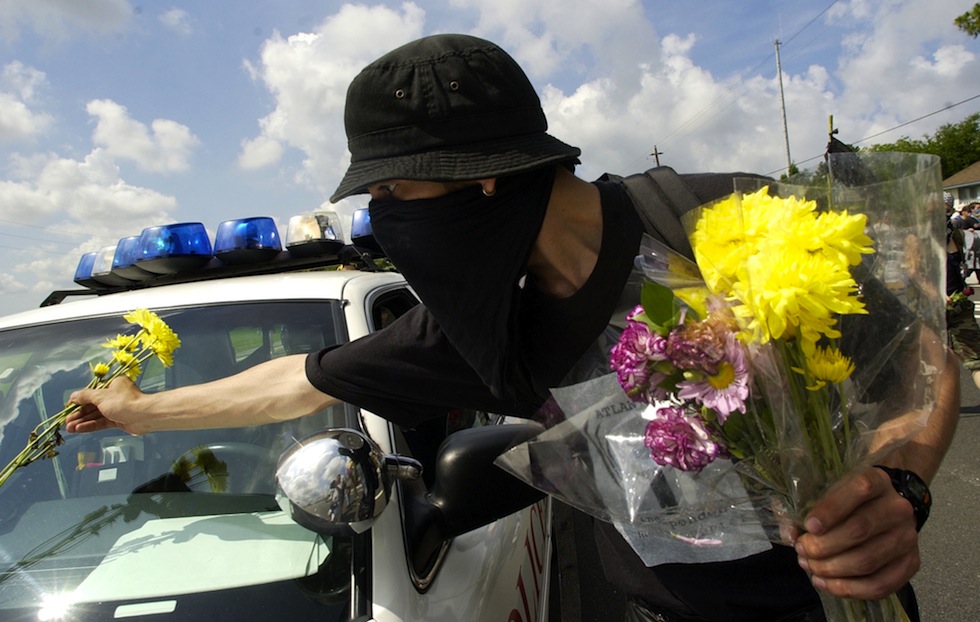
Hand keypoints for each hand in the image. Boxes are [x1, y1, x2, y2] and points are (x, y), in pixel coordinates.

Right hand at [66, 376, 146, 434]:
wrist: (145, 416)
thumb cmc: (124, 402)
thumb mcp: (101, 396)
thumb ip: (85, 396)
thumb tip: (73, 396)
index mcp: (113, 384)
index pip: (92, 393)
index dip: (79, 401)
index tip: (68, 408)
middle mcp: (115, 395)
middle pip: (93, 405)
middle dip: (79, 414)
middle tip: (66, 422)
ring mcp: (117, 409)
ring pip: (96, 415)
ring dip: (82, 421)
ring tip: (69, 428)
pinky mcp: (119, 420)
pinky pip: (101, 422)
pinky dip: (90, 425)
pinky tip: (79, 429)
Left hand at [793, 466, 919, 600]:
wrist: (888, 509)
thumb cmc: (850, 500)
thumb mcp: (831, 491)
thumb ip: (808, 507)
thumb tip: (791, 534)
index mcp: (877, 482)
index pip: (859, 491)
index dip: (831, 510)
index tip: (809, 526)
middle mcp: (898, 508)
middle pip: (859, 530)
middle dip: (824, 546)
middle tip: (802, 550)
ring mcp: (908, 537)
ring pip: (867, 561)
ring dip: (832, 570)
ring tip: (811, 567)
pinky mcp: (911, 564)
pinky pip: (880, 585)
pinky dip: (849, 589)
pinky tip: (826, 583)